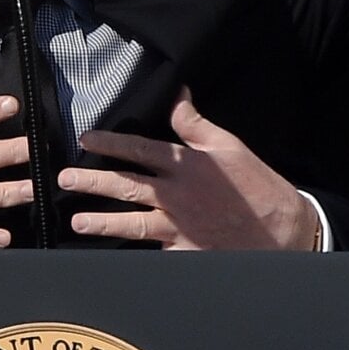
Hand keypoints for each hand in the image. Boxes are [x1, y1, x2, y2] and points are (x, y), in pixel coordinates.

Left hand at [60, 88, 314, 250]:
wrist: (283, 232)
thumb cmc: (257, 186)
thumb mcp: (229, 146)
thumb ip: (195, 124)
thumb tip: (177, 94)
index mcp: (187, 165)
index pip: (140, 149)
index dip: (110, 143)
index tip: (86, 139)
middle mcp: (177, 196)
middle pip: (126, 185)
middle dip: (91, 181)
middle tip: (64, 178)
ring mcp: (178, 227)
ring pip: (131, 222)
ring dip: (101, 222)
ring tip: (77, 221)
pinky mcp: (183, 253)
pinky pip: (151, 251)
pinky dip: (130, 252)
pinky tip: (110, 254)